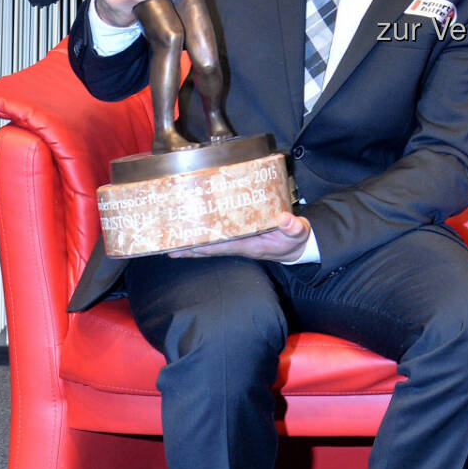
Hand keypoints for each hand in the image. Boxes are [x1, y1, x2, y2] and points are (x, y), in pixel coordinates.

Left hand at [169, 213, 311, 261]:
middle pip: (210, 249)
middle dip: (190, 249)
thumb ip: (294, 226)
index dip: (207, 246)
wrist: (296, 247)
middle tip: (168, 247)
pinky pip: (216, 242)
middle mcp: (241, 246)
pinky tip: (189, 239)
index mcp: (252, 245)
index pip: (225, 246)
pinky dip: (202, 241)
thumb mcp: (299, 232)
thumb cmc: (296, 238)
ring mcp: (238, 244)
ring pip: (210, 247)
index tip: (190, 245)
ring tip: (170, 245)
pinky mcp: (238, 240)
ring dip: (191, 247)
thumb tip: (285, 219)